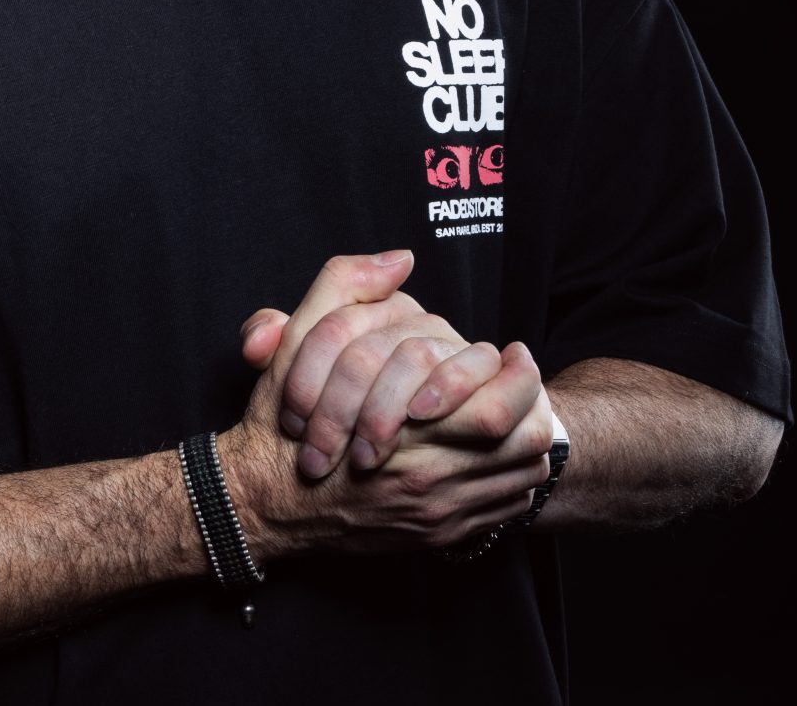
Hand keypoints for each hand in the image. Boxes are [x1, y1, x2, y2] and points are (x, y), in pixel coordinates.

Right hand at [218, 254, 554, 558]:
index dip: (514, 374)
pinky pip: (502, 509)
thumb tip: (398, 260)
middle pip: (518, 443)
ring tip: (520, 408)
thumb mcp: (298, 343)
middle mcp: (426, 479)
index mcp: (400, 431)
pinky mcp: (437, 537)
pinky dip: (514, 477)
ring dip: (527, 436)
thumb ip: (344, 288)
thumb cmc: (281, 423)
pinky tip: (500, 451)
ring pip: (518, 475)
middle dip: (532, 402)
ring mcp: (435, 513)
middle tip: (524, 373)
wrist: (264, 503)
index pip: (491, 409)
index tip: (512, 351)